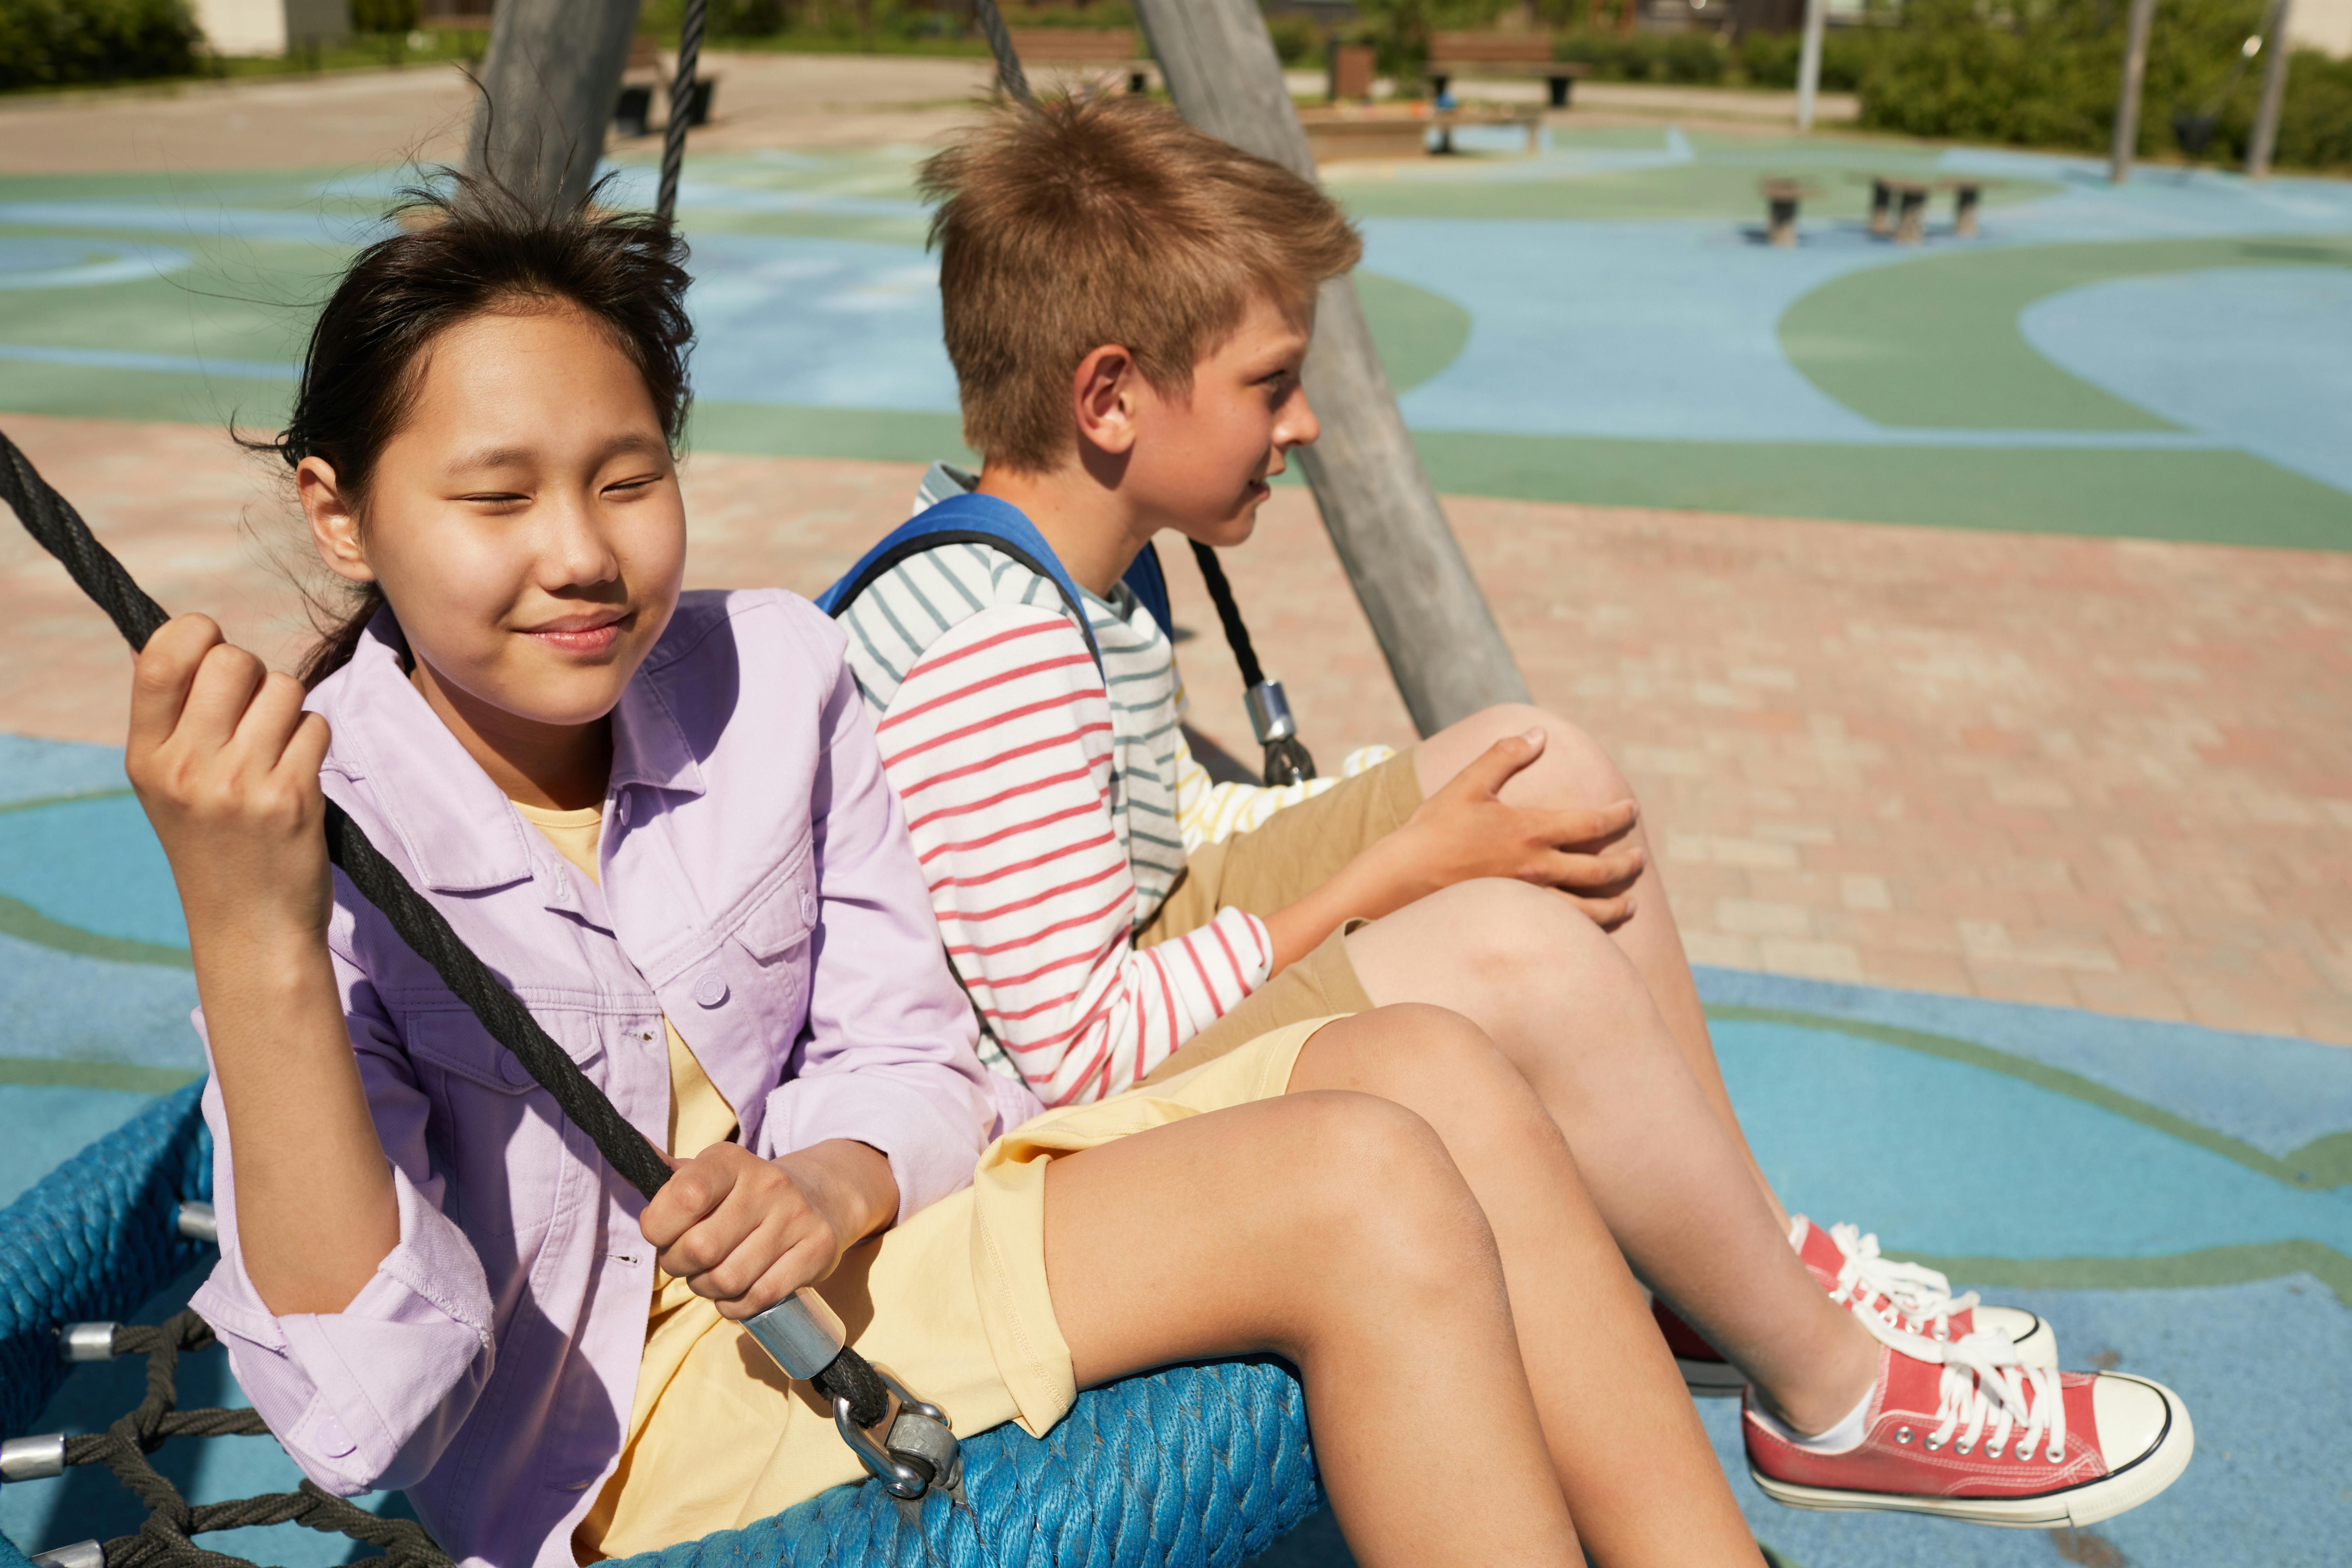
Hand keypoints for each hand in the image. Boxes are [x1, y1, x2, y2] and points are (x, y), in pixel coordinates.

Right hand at [126, 614, 333, 948]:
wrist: (250, 928)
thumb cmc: (216, 845)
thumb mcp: (168, 784)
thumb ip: (171, 715)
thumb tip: (182, 637)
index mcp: (146, 757)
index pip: (161, 656)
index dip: (199, 634)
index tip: (215, 651)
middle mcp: (186, 767)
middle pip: (234, 660)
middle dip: (255, 673)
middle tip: (255, 713)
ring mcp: (239, 783)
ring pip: (285, 688)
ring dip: (291, 710)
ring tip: (277, 751)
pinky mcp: (292, 797)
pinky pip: (316, 726)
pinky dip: (315, 740)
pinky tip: (298, 774)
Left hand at [640, 1141, 892, 1319]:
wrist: (820, 1197)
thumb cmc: (744, 1196)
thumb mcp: (708, 1174)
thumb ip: (668, 1176)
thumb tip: (630, 1147)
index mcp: (730, 1160)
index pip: (684, 1197)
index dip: (659, 1227)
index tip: (662, 1233)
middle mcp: (767, 1182)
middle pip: (700, 1248)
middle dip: (680, 1265)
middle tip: (687, 1260)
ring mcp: (796, 1216)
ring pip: (728, 1279)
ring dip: (708, 1288)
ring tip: (713, 1274)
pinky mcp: (817, 1249)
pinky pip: (759, 1297)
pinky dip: (737, 1305)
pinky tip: (737, 1291)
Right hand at [1382, 729, 1643, 926]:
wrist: (1403, 879)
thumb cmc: (1434, 830)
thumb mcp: (1468, 784)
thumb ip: (1505, 755)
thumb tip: (1538, 734)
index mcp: (1531, 830)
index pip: (1593, 823)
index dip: (1619, 815)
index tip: (1631, 810)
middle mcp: (1538, 868)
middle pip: (1600, 870)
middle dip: (1627, 865)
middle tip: (1640, 859)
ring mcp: (1530, 899)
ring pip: (1589, 909)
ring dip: (1616, 906)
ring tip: (1630, 905)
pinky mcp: (1516, 921)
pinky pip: (1563, 929)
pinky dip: (1587, 929)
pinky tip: (1591, 928)